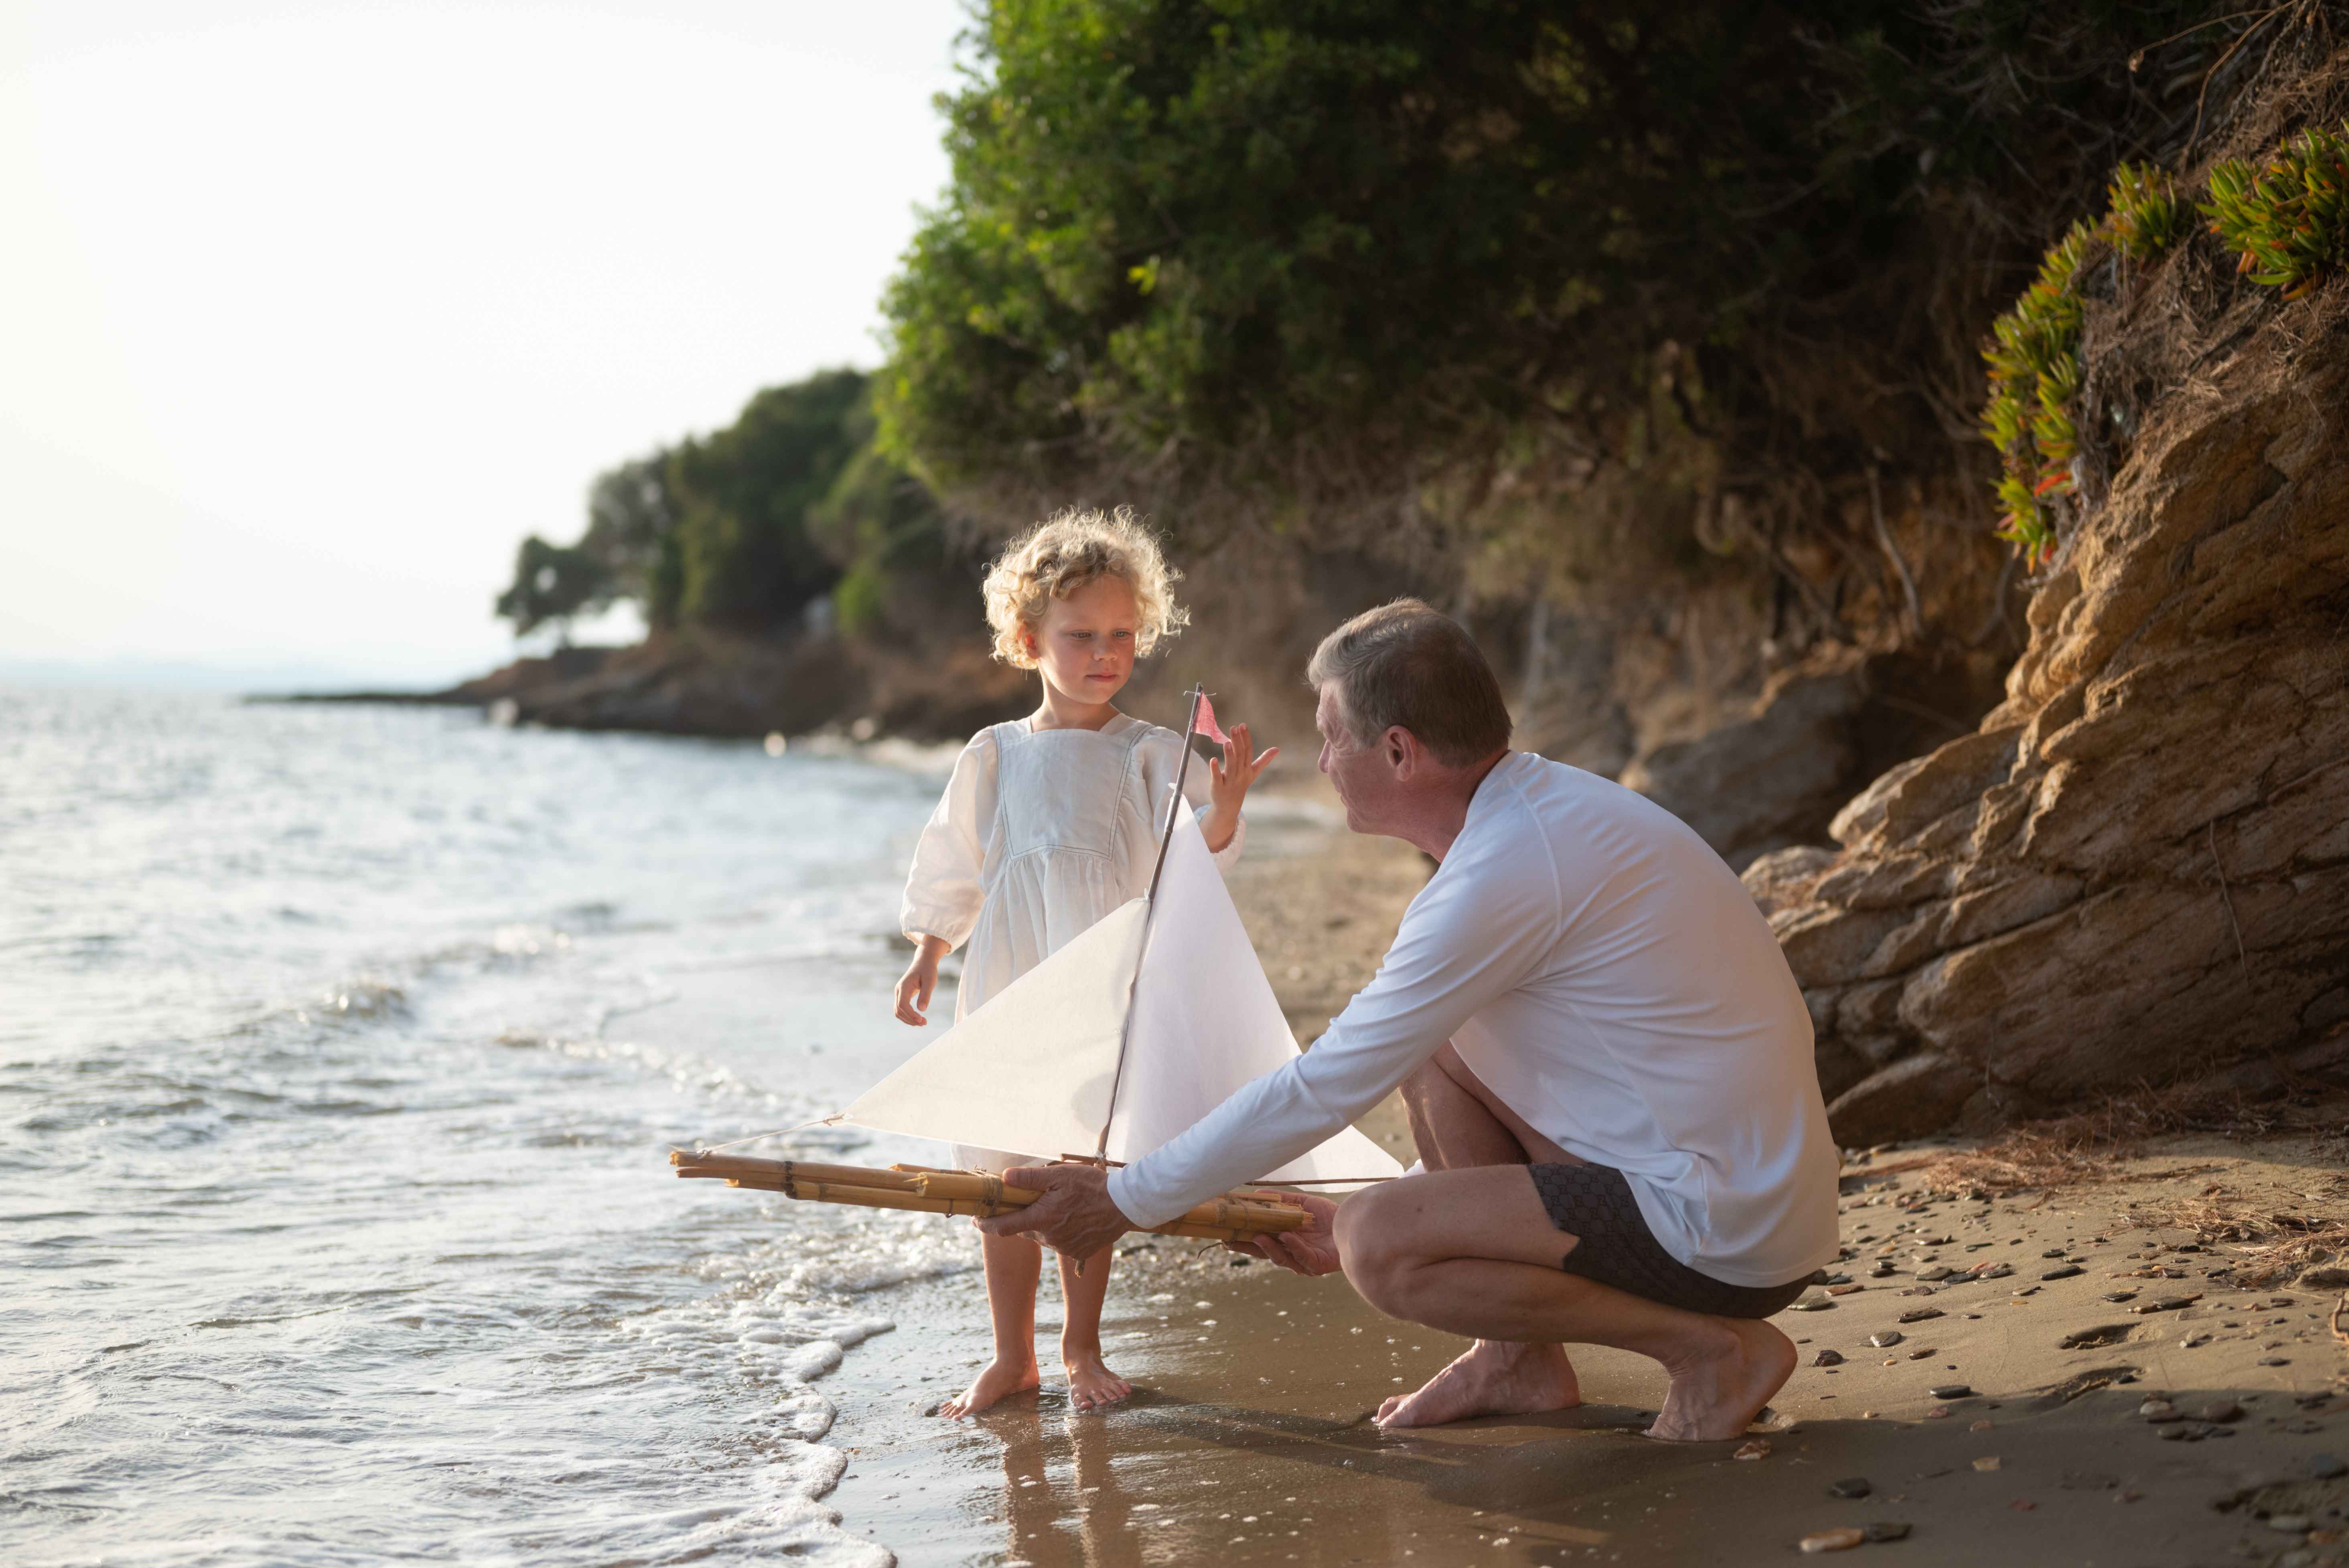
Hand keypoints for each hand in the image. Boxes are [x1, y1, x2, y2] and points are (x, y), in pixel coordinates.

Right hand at [893, 938, 947, 1024]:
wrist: (923, 962)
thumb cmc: (928, 970)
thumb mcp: (930, 981)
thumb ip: (926, 995)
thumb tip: (922, 1010)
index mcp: (904, 986)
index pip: (902, 1004)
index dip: (910, 1014)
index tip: (921, 1019)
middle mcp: (898, 990)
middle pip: (898, 1010)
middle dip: (910, 1019)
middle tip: (925, 1023)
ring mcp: (899, 993)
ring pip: (898, 1011)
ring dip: (908, 1019)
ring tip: (922, 1023)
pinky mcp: (902, 996)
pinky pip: (901, 1009)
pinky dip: (908, 1016)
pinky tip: (918, 1018)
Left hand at [975, 1164, 1133, 1259]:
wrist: (1126, 1205)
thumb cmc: (1093, 1186)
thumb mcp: (1061, 1175)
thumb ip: (1031, 1178)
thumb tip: (1004, 1178)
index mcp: (1042, 1219)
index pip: (1002, 1227)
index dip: (985, 1225)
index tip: (975, 1219)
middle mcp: (1049, 1237)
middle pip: (1024, 1229)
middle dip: (1022, 1217)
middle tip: (1029, 1201)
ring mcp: (1064, 1247)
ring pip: (1042, 1235)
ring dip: (1043, 1223)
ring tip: (1060, 1205)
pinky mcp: (1077, 1252)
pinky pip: (1060, 1242)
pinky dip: (1060, 1231)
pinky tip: (1074, 1217)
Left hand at [1201, 721, 1277, 850]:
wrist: (1230, 804)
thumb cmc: (1241, 783)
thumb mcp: (1254, 772)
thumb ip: (1264, 760)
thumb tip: (1277, 749)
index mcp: (1248, 768)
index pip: (1248, 751)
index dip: (1246, 738)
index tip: (1243, 725)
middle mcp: (1240, 774)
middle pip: (1240, 756)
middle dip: (1237, 741)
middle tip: (1234, 728)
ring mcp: (1230, 781)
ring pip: (1231, 766)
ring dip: (1229, 754)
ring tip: (1226, 742)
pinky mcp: (1218, 787)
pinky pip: (1217, 778)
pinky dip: (1215, 769)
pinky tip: (1212, 759)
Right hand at [1224, 1192, 1342, 1275]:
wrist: (1353, 1221)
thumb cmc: (1327, 1215)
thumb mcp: (1300, 1204)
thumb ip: (1280, 1202)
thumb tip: (1255, 1194)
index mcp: (1283, 1240)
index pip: (1258, 1241)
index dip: (1243, 1238)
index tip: (1225, 1234)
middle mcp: (1290, 1254)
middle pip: (1263, 1253)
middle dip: (1247, 1247)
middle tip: (1230, 1241)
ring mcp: (1302, 1262)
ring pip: (1281, 1258)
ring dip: (1268, 1247)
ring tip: (1258, 1236)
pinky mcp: (1317, 1265)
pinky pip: (1302, 1257)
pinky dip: (1293, 1246)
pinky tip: (1287, 1236)